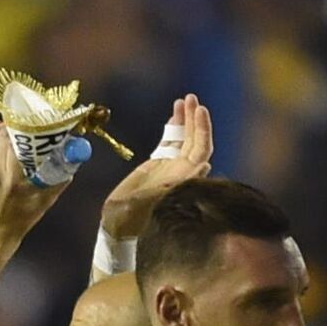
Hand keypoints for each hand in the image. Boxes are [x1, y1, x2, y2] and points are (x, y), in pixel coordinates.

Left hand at [0, 116, 80, 244]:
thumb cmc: (22, 218)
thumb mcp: (44, 201)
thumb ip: (59, 179)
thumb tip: (73, 156)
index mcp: (14, 181)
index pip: (16, 145)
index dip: (25, 130)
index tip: (36, 124)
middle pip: (3, 137)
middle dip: (15, 126)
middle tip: (27, 123)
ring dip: (2, 127)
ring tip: (14, 125)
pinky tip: (1, 132)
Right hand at [98, 93, 214, 242]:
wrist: (120, 227)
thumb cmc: (138, 220)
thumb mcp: (158, 200)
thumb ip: (180, 182)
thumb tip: (206, 165)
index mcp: (185, 179)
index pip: (202, 149)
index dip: (203, 129)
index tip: (200, 110)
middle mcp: (182, 172)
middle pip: (195, 140)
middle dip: (195, 119)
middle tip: (192, 98)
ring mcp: (171, 168)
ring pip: (183, 139)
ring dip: (185, 119)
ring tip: (184, 100)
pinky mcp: (159, 166)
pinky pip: (170, 142)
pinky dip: (173, 128)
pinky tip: (174, 114)